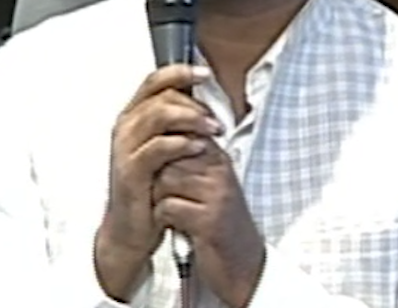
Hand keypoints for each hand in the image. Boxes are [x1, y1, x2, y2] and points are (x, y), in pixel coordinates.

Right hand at [95, 64, 220, 300]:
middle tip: (217, 120)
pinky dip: (182, 143)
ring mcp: (125, 148)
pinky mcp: (130, 171)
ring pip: (159, 115)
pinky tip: (199, 147)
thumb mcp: (165, 150)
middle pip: (161, 96)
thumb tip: (207, 104)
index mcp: (133, 116)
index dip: (180, 72)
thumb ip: (178, 125)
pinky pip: (158, 147)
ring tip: (214, 130)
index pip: (154, 80)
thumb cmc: (150, 186)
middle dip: (194, 104)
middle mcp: (125, 127)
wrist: (131, 229)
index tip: (206, 74)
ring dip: (192, 119)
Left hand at [153, 139, 265, 307]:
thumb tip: (157, 138)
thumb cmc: (218, 223)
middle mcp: (221, 172)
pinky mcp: (209, 220)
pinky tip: (174, 226)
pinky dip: (163, 219)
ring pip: (165, 180)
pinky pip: (168, 207)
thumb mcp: (209, 185)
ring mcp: (218, 195)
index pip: (183, 134)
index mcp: (220, 159)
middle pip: (169, 156)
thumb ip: (189, 161)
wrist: (242, 264)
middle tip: (162, 196)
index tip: (156, 168)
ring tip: (170, 211)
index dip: (162, 150)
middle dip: (157, 177)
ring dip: (158, 198)